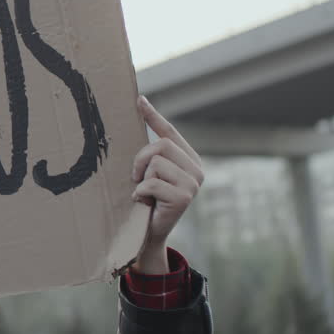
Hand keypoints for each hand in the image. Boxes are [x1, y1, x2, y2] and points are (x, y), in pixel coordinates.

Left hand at [130, 96, 202, 273]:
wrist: (149, 234)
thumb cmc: (147, 200)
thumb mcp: (150, 172)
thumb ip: (151, 152)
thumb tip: (138, 113)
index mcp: (190, 160)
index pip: (170, 132)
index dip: (153, 116)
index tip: (139, 100)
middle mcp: (197, 169)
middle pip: (161, 145)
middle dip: (140, 159)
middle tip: (136, 177)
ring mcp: (193, 184)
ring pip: (156, 163)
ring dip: (141, 178)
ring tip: (144, 191)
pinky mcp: (184, 197)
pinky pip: (152, 182)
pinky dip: (141, 192)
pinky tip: (144, 201)